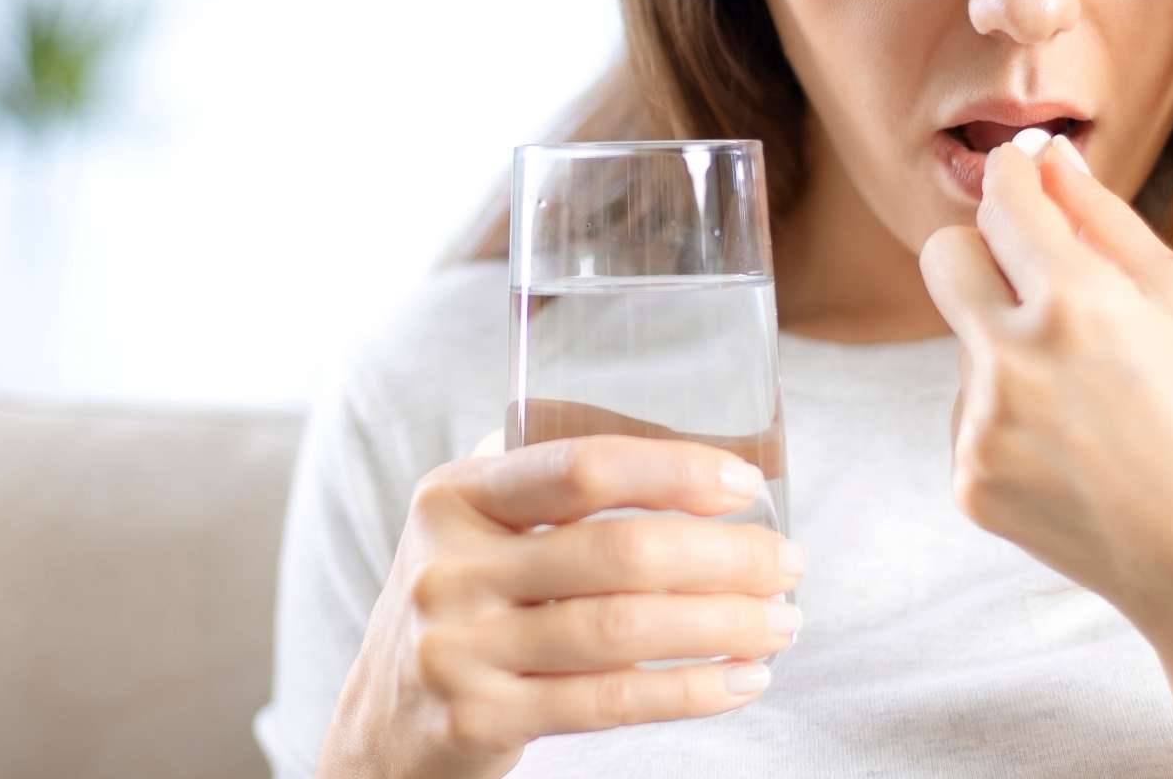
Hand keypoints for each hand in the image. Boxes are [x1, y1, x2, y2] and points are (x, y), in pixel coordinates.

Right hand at [316, 427, 804, 778]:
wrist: (381, 722)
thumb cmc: (466, 600)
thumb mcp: (478, 525)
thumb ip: (554, 479)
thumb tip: (704, 451)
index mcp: (457, 494)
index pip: (582, 465)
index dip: (675, 469)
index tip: (747, 484)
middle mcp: (449, 567)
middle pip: (620, 552)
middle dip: (727, 556)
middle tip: (791, 563)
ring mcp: (458, 648)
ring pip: (623, 630)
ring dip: (725, 624)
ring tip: (784, 622)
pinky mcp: (478, 720)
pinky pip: (609, 703)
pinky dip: (691, 690)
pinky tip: (743, 679)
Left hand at [916, 134, 1172, 627]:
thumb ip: (1101, 221)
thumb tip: (1046, 158)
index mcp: (1075, 304)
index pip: (1001, 203)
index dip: (1012, 179)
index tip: (1021, 175)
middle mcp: (1012, 362)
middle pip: (943, 257)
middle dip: (981, 249)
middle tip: (1037, 277)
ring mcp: (982, 429)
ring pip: (966, 346)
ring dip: (1010, 351)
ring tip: (1093, 406)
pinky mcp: (970, 481)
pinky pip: (972, 417)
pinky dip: (1012, 420)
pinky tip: (1075, 453)